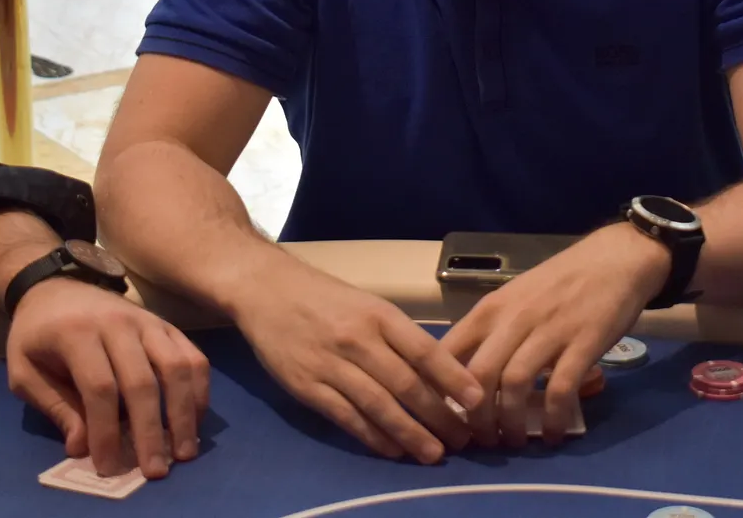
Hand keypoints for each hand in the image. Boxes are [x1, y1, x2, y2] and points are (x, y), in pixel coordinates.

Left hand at [5, 279, 208, 479]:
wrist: (56, 287)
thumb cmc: (37, 335)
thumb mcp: (25, 372)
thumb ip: (55, 407)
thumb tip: (82, 446)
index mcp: (76, 333)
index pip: (99, 387)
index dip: (107, 430)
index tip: (108, 466)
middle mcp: (118, 324)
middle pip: (142, 381)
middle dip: (150, 431)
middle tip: (155, 469)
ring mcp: (148, 321)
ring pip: (176, 367)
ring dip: (184, 412)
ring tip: (184, 449)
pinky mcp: (166, 324)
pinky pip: (192, 355)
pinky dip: (199, 388)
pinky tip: (195, 416)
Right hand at [233, 256, 482, 463]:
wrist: (266, 290)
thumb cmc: (326, 297)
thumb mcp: (368, 304)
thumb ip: (399, 336)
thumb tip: (438, 374)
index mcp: (379, 314)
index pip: (423, 349)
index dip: (452, 377)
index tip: (477, 399)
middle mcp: (358, 339)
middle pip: (405, 384)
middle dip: (437, 415)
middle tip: (461, 439)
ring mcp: (331, 364)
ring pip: (378, 405)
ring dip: (409, 433)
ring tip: (433, 453)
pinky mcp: (307, 386)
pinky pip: (346, 417)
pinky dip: (372, 436)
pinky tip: (392, 450)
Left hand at [440, 224, 669, 447]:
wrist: (614, 258)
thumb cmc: (560, 281)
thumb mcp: (514, 298)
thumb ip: (491, 331)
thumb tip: (466, 375)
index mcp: (491, 309)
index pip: (448, 351)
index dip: (440, 390)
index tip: (445, 416)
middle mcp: (514, 319)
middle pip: (479, 376)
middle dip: (476, 418)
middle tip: (483, 439)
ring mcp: (549, 331)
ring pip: (515, 386)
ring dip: (511, 422)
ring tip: (515, 440)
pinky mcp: (584, 343)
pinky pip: (560, 390)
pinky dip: (553, 418)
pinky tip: (552, 433)